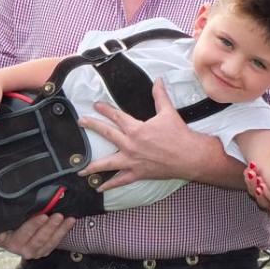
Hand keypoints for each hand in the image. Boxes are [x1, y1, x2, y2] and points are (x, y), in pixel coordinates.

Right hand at [0, 214, 74, 258]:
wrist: (5, 233)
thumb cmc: (1, 223)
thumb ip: (0, 216)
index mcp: (7, 242)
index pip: (21, 235)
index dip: (33, 226)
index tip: (43, 215)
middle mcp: (20, 250)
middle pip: (37, 241)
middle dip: (49, 228)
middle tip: (58, 215)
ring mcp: (32, 252)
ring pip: (47, 244)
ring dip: (59, 231)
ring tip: (68, 219)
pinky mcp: (41, 251)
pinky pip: (53, 245)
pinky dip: (62, 234)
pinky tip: (69, 223)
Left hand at [80, 79, 204, 191]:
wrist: (189, 156)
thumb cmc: (179, 134)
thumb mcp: (168, 112)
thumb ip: (160, 95)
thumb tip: (159, 80)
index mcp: (136, 129)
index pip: (116, 116)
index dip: (105, 109)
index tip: (96, 105)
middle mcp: (130, 145)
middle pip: (107, 134)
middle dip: (92, 126)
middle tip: (81, 122)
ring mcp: (132, 161)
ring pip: (107, 163)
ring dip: (92, 166)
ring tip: (80, 169)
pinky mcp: (138, 173)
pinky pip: (120, 181)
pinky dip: (109, 185)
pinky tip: (99, 188)